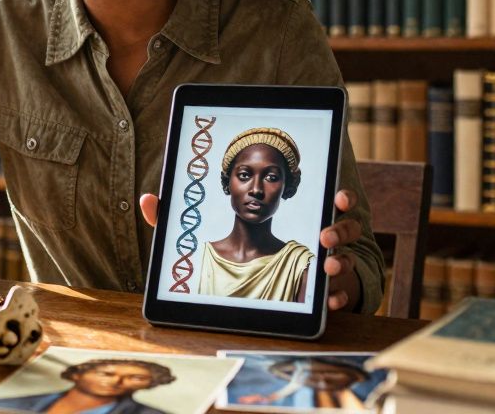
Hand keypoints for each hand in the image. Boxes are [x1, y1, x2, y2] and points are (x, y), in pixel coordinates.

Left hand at [141, 191, 363, 311]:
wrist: (260, 292)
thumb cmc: (236, 253)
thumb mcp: (203, 232)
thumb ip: (179, 218)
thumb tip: (147, 199)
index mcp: (299, 217)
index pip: (329, 201)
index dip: (339, 198)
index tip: (337, 196)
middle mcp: (319, 241)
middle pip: (345, 229)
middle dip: (342, 229)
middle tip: (324, 235)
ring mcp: (326, 269)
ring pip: (347, 261)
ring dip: (341, 261)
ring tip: (326, 263)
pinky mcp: (325, 297)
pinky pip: (341, 296)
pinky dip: (339, 296)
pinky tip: (329, 299)